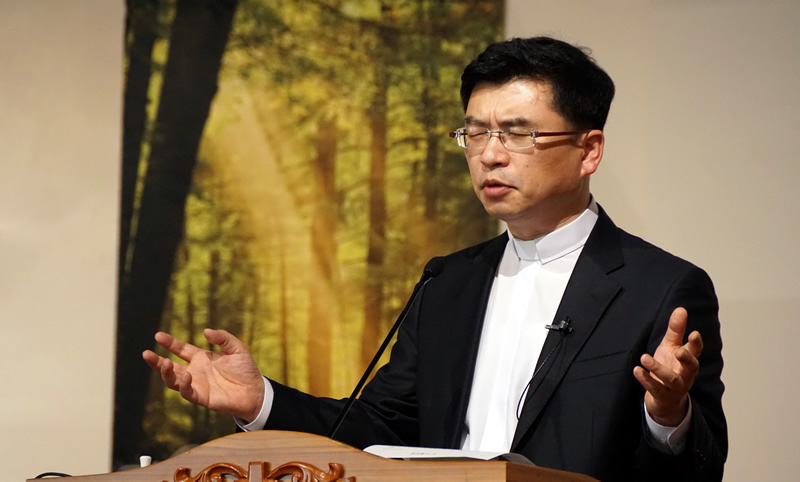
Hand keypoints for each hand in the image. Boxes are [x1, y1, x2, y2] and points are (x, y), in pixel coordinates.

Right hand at [142, 329, 264, 422]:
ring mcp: (197, 385)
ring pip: (173, 381)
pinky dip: (184, 385)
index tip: (158, 336)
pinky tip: (186, 376)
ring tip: (164, 363)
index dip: (169, 343)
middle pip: (170, 367)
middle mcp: (195, 371)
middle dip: (157, 361)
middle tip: (146, 353)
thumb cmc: (246, 370)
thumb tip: (206, 331)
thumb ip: (223, 338)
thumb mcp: (237, 348)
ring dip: (166, 373)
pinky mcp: (202, 397)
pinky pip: (187, 392)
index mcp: (202, 358)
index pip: (181, 349)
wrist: (256, 392)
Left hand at [634, 307, 702, 426]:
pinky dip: (646, 380)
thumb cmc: (670, 368)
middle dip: (687, 359)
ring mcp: (675, 387)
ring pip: (671, 380)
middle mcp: (685, 374)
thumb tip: (681, 309)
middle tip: (679, 351)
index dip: (696, 343)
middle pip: (691, 368)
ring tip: (644, 357)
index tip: (694, 333)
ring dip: (658, 369)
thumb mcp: (671, 347)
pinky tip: (637, 370)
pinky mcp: (662, 396)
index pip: (695, 351)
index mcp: (687, 360)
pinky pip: (655, 389)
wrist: (666, 400)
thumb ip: (676, 330)